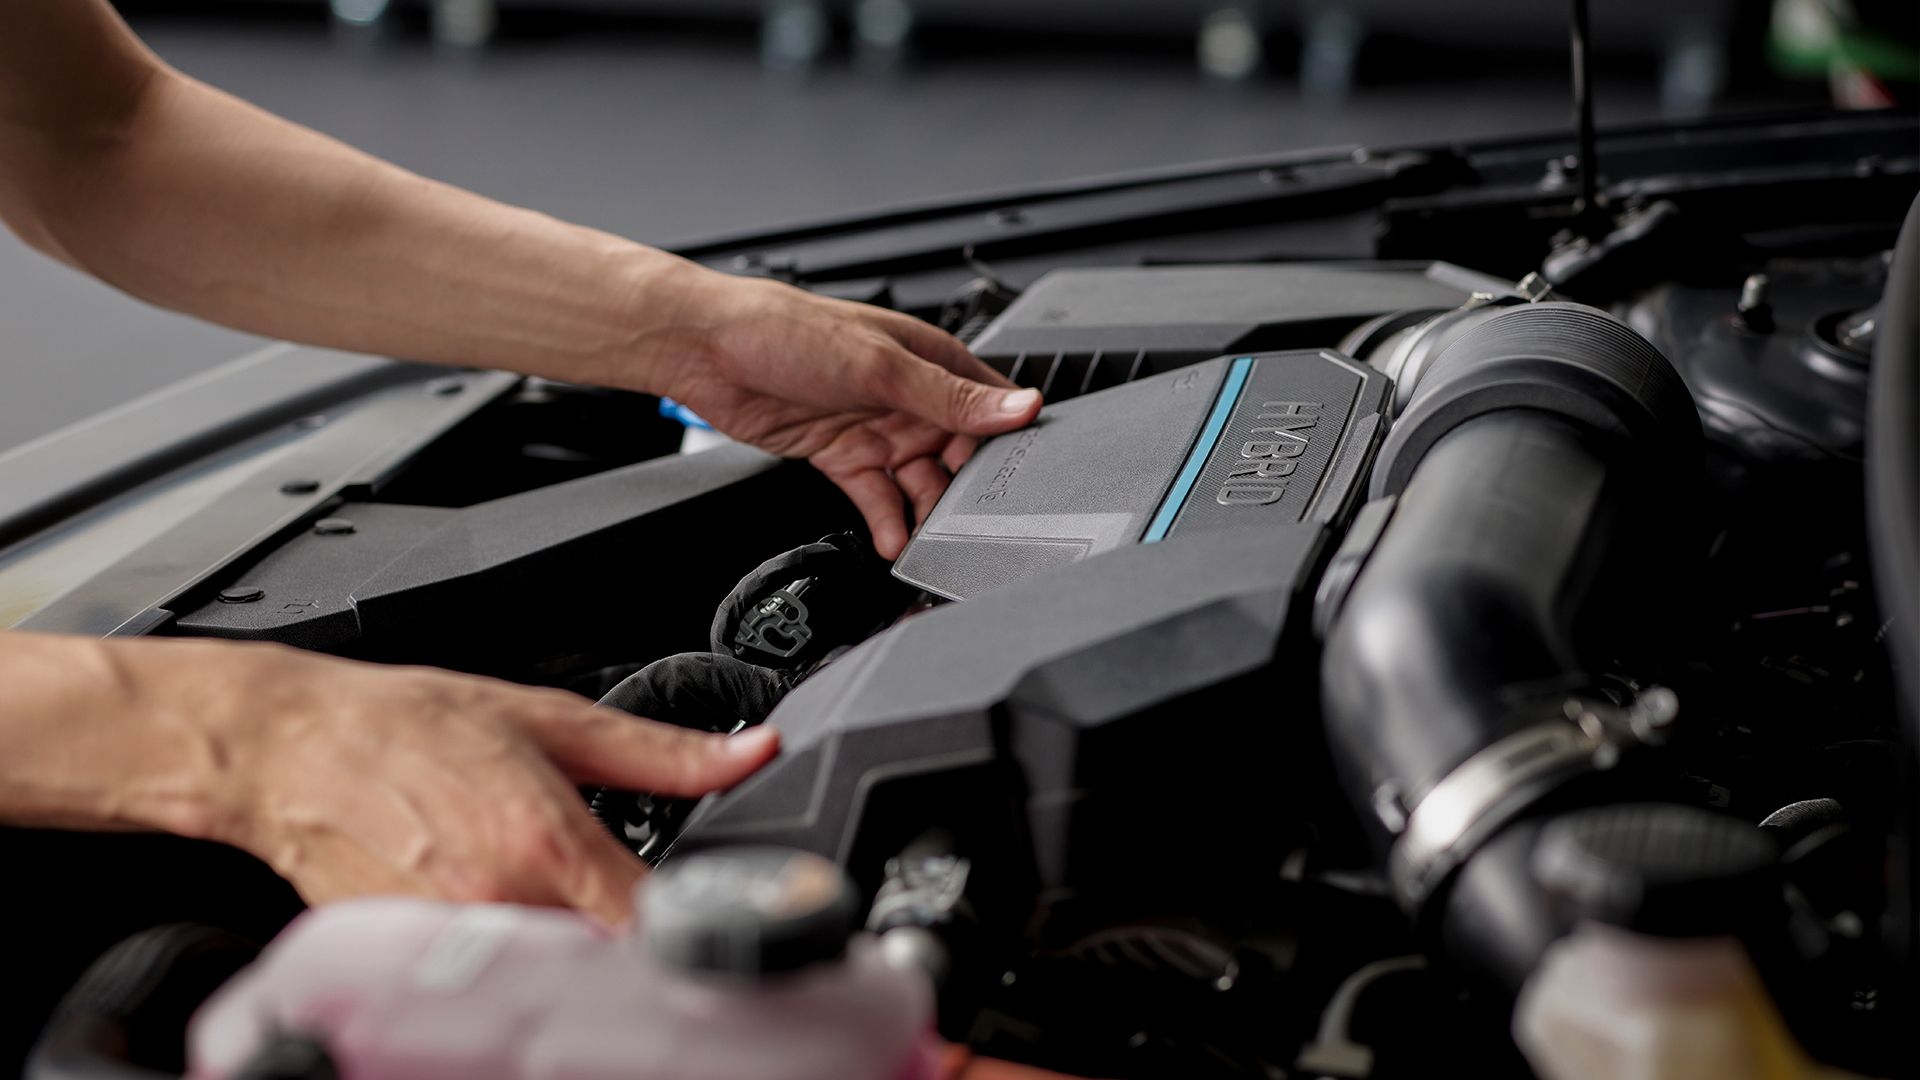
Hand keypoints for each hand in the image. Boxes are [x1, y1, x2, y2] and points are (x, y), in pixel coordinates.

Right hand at [174, 643, 776, 923]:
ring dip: (579, 945)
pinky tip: (516, 912)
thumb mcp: (552, 720)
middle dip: (639, 933)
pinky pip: (494, 975)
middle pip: (610, 959)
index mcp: (543, 844)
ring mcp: (452, 946)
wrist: (290, 751)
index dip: (699, 924)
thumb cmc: (407, 726)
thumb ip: (664, 753)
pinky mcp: (416, 965)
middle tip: (643, 897)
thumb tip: (750, 752)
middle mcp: (498, 907)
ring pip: (553, 974)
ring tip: (571, 898)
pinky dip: (520, 953)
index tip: (715, 909)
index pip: (657, 926)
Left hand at [632, 267, 1042, 559]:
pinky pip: (878, 496)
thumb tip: (1021, 407)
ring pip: (919, 481)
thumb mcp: (882, 366)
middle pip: (959, 454)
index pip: (989, 406)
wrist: (708, 351)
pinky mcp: (843, 455)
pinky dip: (888, 520)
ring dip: (926, 512)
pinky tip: (893, 541)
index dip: (1006, 441)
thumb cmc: (787, 331)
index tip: (1016, 480)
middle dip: (964, 488)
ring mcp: (876, 427)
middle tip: (967, 519)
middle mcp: (908, 395)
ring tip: (928, 538)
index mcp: (930, 360)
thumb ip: (951, 398)